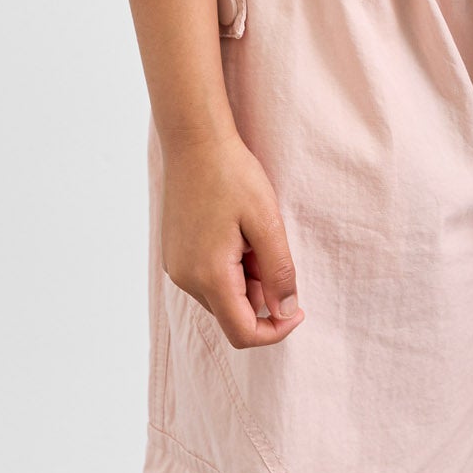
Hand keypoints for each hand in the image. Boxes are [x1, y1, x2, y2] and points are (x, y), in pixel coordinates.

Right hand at [159, 128, 304, 346]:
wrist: (194, 139)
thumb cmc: (232, 174)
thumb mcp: (266, 221)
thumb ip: (278, 272)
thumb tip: (285, 312)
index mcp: (209, 275)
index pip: (242, 333)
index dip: (276, 330)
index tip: (298, 307)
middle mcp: (186, 278)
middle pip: (232, 314)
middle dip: (260, 294)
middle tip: (270, 247)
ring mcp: (176, 265)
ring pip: (220, 296)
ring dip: (244, 279)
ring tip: (251, 234)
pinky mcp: (173, 253)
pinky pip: (206, 277)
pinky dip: (228, 267)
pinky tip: (234, 230)